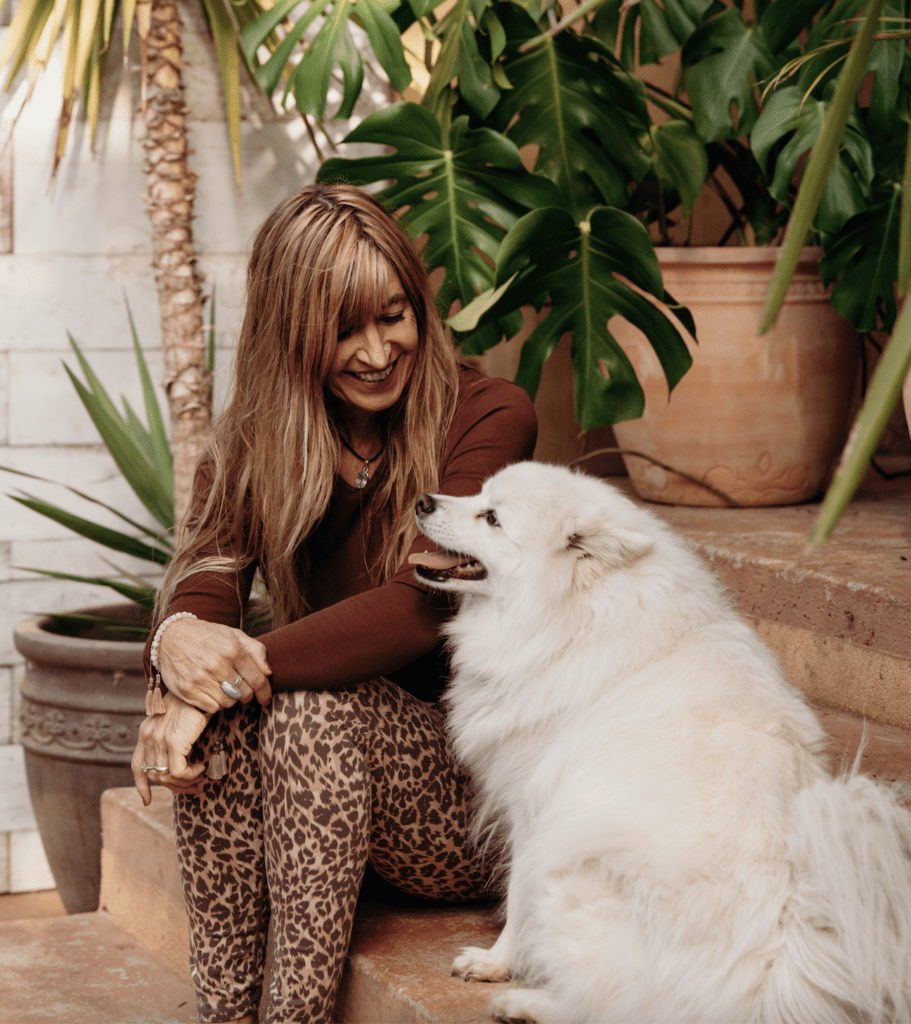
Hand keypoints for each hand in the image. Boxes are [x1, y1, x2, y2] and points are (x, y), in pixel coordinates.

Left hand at [132, 692, 210, 805]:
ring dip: (185, 782)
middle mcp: (148, 736)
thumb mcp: (175, 720)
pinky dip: (190, 774)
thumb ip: (169, 736)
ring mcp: (159, 739)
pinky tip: (201, 767)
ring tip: (200, 776)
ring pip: (166, 776)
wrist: (199, 687)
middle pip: (154, 775)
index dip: (141, 785)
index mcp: (146, 732)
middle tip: (192, 787)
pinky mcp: (173, 741)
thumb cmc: (192, 702)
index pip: (137, 765)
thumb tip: (179, 757)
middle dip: (173, 787)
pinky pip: (178, 771)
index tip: (147, 800)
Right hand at [157, 617, 271, 713]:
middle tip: (243, 689)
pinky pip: (212, 707)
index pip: (257, 679)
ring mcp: (201, 678)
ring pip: (229, 702)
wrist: (171, 637)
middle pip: (244, 693)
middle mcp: (217, 664)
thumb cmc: (208, 636)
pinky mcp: (187, 690)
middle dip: (247, 694)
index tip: (265, 698)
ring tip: (225, 687)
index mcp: (232, 649)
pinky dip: (216, 703)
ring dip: (231, 699)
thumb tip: (268, 672)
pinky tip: (212, 691)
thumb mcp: (234, 635)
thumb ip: (256, 650)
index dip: (265, 692)